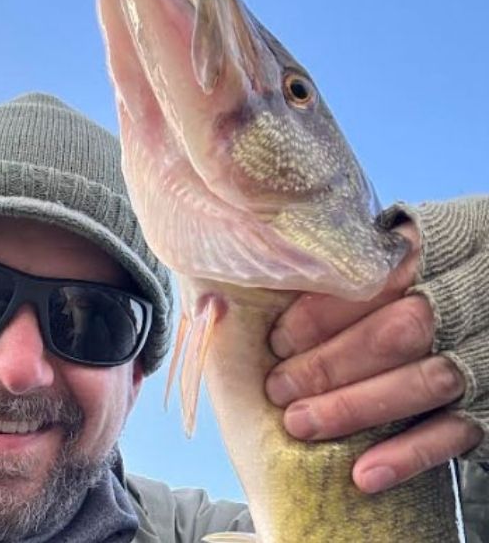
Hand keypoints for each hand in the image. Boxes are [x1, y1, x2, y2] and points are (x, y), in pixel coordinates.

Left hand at [264, 222, 483, 493]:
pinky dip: (408, 454)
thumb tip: (258, 293)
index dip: (321, 313)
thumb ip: (349, 265)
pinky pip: (456, 432)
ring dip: (355, 407)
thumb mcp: (401, 250)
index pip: (374, 281)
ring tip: (299, 423)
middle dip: (330, 363)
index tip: (277, 340)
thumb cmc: (429, 275)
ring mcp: (485, 353)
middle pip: (396, 333)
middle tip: (277, 387)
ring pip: (424, 383)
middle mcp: (467, 299)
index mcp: (440, 250)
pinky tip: (364, 474)